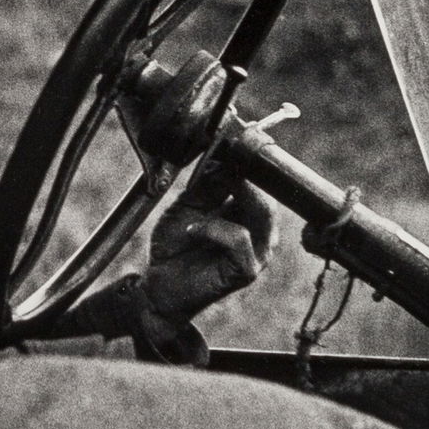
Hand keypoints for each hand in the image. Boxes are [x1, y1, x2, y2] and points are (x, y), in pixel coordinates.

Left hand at [144, 159, 276, 320]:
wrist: (160, 282)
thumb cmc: (176, 245)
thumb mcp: (189, 205)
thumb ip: (208, 184)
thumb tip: (224, 157)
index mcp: (250, 215)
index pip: (262, 185)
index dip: (249, 165)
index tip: (229, 146)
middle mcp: (261, 233)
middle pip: (268, 196)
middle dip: (242, 178)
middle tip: (218, 167)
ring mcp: (259, 252)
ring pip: (262, 213)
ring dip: (227, 203)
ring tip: (197, 210)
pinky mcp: (248, 270)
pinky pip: (240, 238)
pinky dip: (213, 229)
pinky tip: (192, 232)